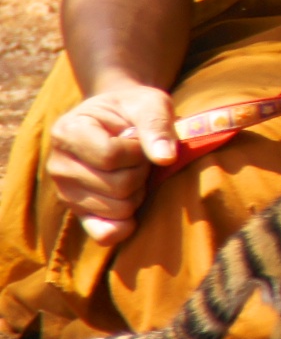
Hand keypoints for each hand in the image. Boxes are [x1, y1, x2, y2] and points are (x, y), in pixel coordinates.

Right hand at [45, 85, 178, 244]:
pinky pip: (103, 234)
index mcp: (67, 132)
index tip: (138, 137)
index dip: (137, 150)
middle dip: (141, 171)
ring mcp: (66, 192)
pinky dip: (125, 226)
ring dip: (137, 192)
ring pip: (118, 209)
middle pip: (117, 185)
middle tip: (138, 157)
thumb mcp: (149, 104)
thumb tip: (165, 158)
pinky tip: (133, 208)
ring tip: (131, 171)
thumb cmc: (134, 110)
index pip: (110, 156)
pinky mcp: (78, 213)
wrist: (119, 120)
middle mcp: (58, 165)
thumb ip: (157, 126)